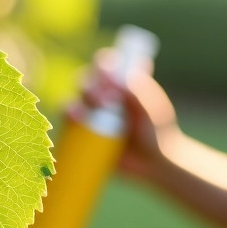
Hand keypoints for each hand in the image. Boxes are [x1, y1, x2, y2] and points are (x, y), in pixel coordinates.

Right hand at [79, 49, 181, 181]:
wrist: (155, 163)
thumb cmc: (158, 132)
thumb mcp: (151, 109)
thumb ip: (136, 91)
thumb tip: (113, 79)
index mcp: (121, 83)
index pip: (105, 64)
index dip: (102, 65)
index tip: (108, 76)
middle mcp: (105, 95)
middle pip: (86, 80)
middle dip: (91, 87)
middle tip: (105, 102)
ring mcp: (94, 113)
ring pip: (75, 98)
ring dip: (77, 101)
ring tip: (87, 115)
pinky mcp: (85, 131)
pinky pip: (69, 120)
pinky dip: (67, 115)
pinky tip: (73, 119)